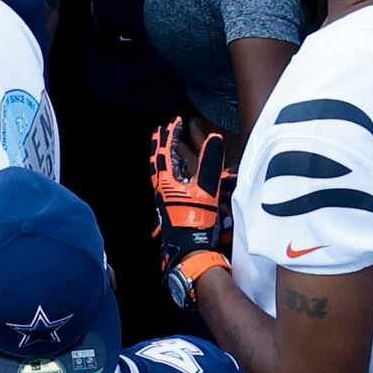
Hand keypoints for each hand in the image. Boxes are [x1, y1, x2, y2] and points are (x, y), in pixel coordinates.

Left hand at [149, 118, 231, 303]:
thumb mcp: (205, 191)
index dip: (169, 136)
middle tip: (162, 131)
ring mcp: (165, 200)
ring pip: (162, 173)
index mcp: (166, 184)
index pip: (165, 153)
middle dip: (160, 145)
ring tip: (170, 147)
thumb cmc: (194, 222)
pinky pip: (169, 183)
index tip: (175, 122)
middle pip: (158, 162)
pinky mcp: (173, 208)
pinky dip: (174, 172)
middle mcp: (161, 191)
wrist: (190, 251)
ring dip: (167, 158)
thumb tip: (214, 137)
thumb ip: (210, 163)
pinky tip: (180, 175)